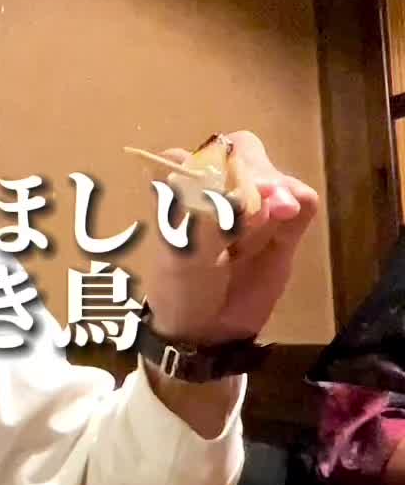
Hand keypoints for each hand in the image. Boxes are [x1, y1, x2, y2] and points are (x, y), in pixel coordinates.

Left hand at [144, 130, 318, 344]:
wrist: (207, 331)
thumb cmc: (182, 288)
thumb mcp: (182, 255)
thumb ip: (214, 218)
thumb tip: (267, 194)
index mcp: (182, 185)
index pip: (200, 153)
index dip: (212, 170)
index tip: (211, 200)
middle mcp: (219, 186)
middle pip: (245, 153)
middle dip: (247, 182)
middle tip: (239, 222)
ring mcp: (255, 204)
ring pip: (275, 176)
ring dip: (268, 203)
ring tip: (247, 242)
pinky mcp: (285, 225)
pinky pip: (303, 199)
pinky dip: (295, 206)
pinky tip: (282, 227)